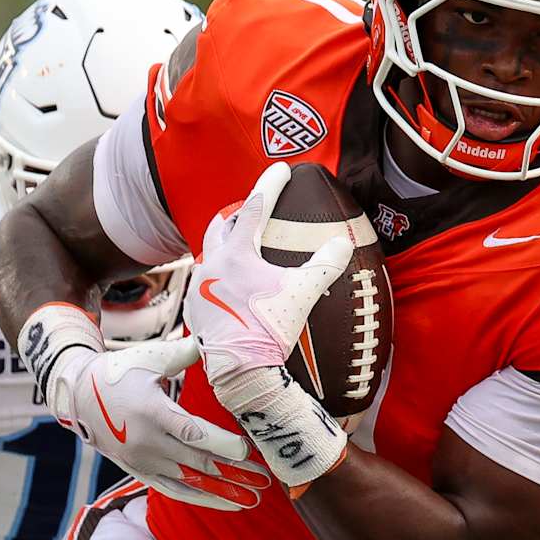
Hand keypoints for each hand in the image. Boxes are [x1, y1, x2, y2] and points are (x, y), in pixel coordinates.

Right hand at [45, 334, 268, 510]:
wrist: (79, 396)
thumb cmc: (121, 371)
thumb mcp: (152, 357)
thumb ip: (187, 352)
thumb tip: (220, 338)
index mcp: (151, 411)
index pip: (192, 433)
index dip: (221, 444)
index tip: (247, 450)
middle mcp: (146, 442)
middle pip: (196, 461)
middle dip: (233, 472)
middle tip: (265, 478)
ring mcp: (142, 461)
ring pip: (189, 482)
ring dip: (223, 492)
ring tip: (254, 500)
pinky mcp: (139, 471)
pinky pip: (174, 491)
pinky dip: (201, 498)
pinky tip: (227, 504)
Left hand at [184, 163, 353, 394]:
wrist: (241, 371)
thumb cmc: (270, 329)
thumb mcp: (303, 293)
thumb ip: (325, 264)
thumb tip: (344, 241)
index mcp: (237, 254)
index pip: (255, 208)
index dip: (270, 185)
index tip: (281, 169)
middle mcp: (211, 265)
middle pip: (220, 227)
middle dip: (235, 215)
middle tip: (250, 212)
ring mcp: (199, 288)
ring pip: (209, 256)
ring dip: (224, 248)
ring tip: (240, 251)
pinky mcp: (194, 310)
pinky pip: (203, 285)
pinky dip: (217, 279)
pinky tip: (228, 288)